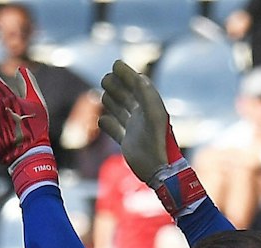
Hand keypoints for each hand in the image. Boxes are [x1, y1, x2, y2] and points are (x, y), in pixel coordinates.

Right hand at [97, 59, 174, 183]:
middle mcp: (142, 116)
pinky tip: (101, 121)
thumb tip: (139, 77)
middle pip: (127, 96)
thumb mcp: (155, 117)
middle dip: (117, 85)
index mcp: (150, 107)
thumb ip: (148, 96)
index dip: (127, 74)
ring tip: (103, 94)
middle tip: (106, 77)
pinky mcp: (128, 143)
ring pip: (121, 111)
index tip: (116, 64)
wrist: (159, 170)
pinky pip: (116, 131)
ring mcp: (134, 129)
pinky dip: (108, 125)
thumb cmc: (158, 143)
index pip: (137, 85)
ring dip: (112, 101)